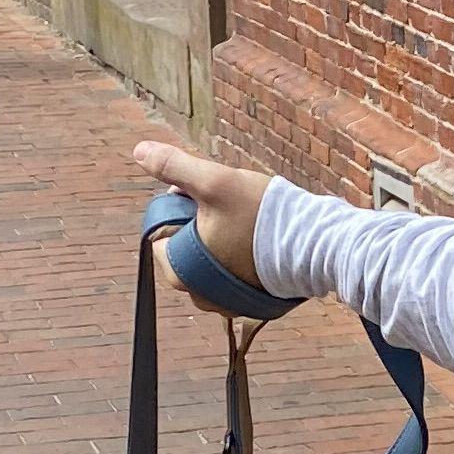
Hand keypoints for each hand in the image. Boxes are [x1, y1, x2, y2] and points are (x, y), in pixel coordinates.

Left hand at [131, 136, 270, 288]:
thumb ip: (175, 166)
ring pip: (208, 259)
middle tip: (226, 205)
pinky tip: (255, 239)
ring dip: (218, 238)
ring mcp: (224, 303)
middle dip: (199, 223)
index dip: (180, 208)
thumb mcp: (214, 182)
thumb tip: (140, 151)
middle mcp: (198, 296)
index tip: (206, 198)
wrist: (314, 243)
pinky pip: (231, 273)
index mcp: (179, 274)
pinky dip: (237, 256)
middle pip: (185, 246)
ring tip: (243, 221)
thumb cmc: (261, 215)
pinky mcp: (248, 302)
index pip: (162, 233)